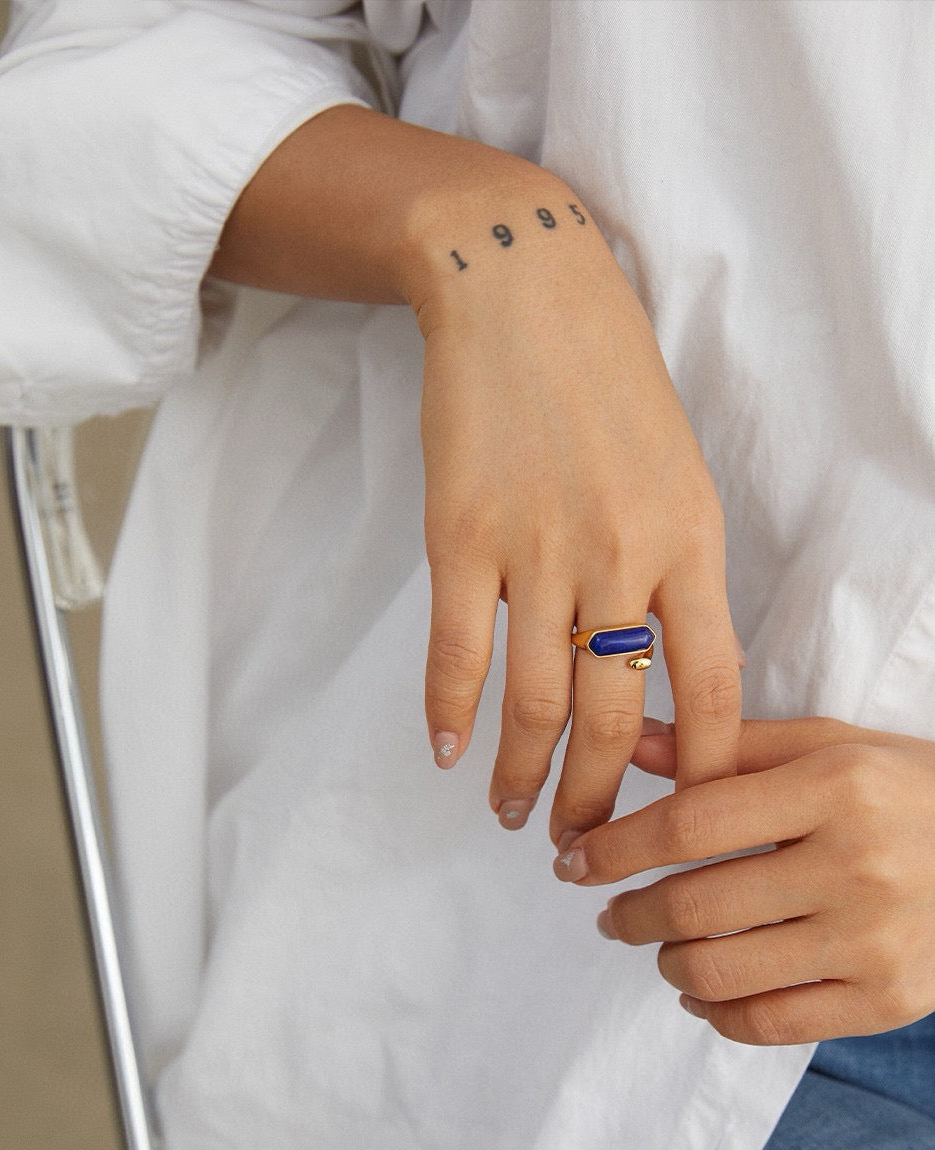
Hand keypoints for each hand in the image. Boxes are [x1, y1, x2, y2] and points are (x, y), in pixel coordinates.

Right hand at [414, 182, 740, 842]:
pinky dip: (450, 714)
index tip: (686, 820)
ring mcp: (538, 550)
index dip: (705, 773)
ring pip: (537, 702)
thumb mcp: (680, 474)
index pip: (713, 689)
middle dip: (603, 800)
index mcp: (692, 542)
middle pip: (620, 718)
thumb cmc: (609, 385)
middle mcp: (621, 557)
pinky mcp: (462, 536)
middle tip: (585, 842)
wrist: (523, 296)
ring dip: (524, 775)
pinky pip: (460, 652)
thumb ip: (678, 572)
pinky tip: (446, 752)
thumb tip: (661, 670)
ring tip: (513, 813)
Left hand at [553, 716, 934, 1044]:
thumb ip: (729, 745)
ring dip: (667, 962)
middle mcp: (856, 864)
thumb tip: (630, 743)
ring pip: (722, 971)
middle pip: (696, 903)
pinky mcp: (889, 1001)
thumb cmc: (909, 791)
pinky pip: (771, 1024)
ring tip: (660, 945)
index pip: (690, 822)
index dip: (616, 846)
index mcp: (835, 787)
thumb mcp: (832, 746)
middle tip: (611, 913)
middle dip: (630, 913)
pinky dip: (716, 1012)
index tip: (573, 860)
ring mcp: (874, 941)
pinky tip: (702, 991)